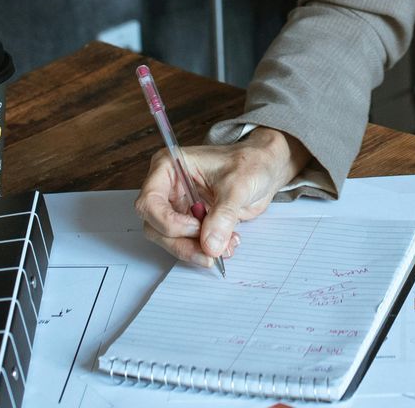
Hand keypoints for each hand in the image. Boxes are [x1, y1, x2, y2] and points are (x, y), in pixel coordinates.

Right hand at [136, 129, 310, 268]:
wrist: (265, 169)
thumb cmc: (249, 162)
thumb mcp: (238, 185)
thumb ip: (223, 215)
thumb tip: (210, 245)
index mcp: (168, 167)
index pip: (149, 202)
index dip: (169, 221)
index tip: (196, 227)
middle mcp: (167, 188)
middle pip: (156, 226)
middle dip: (182, 243)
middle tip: (210, 252)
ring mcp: (178, 206)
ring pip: (170, 240)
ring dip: (195, 250)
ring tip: (226, 246)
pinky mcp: (190, 222)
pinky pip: (188, 244)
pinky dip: (205, 250)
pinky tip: (227, 243)